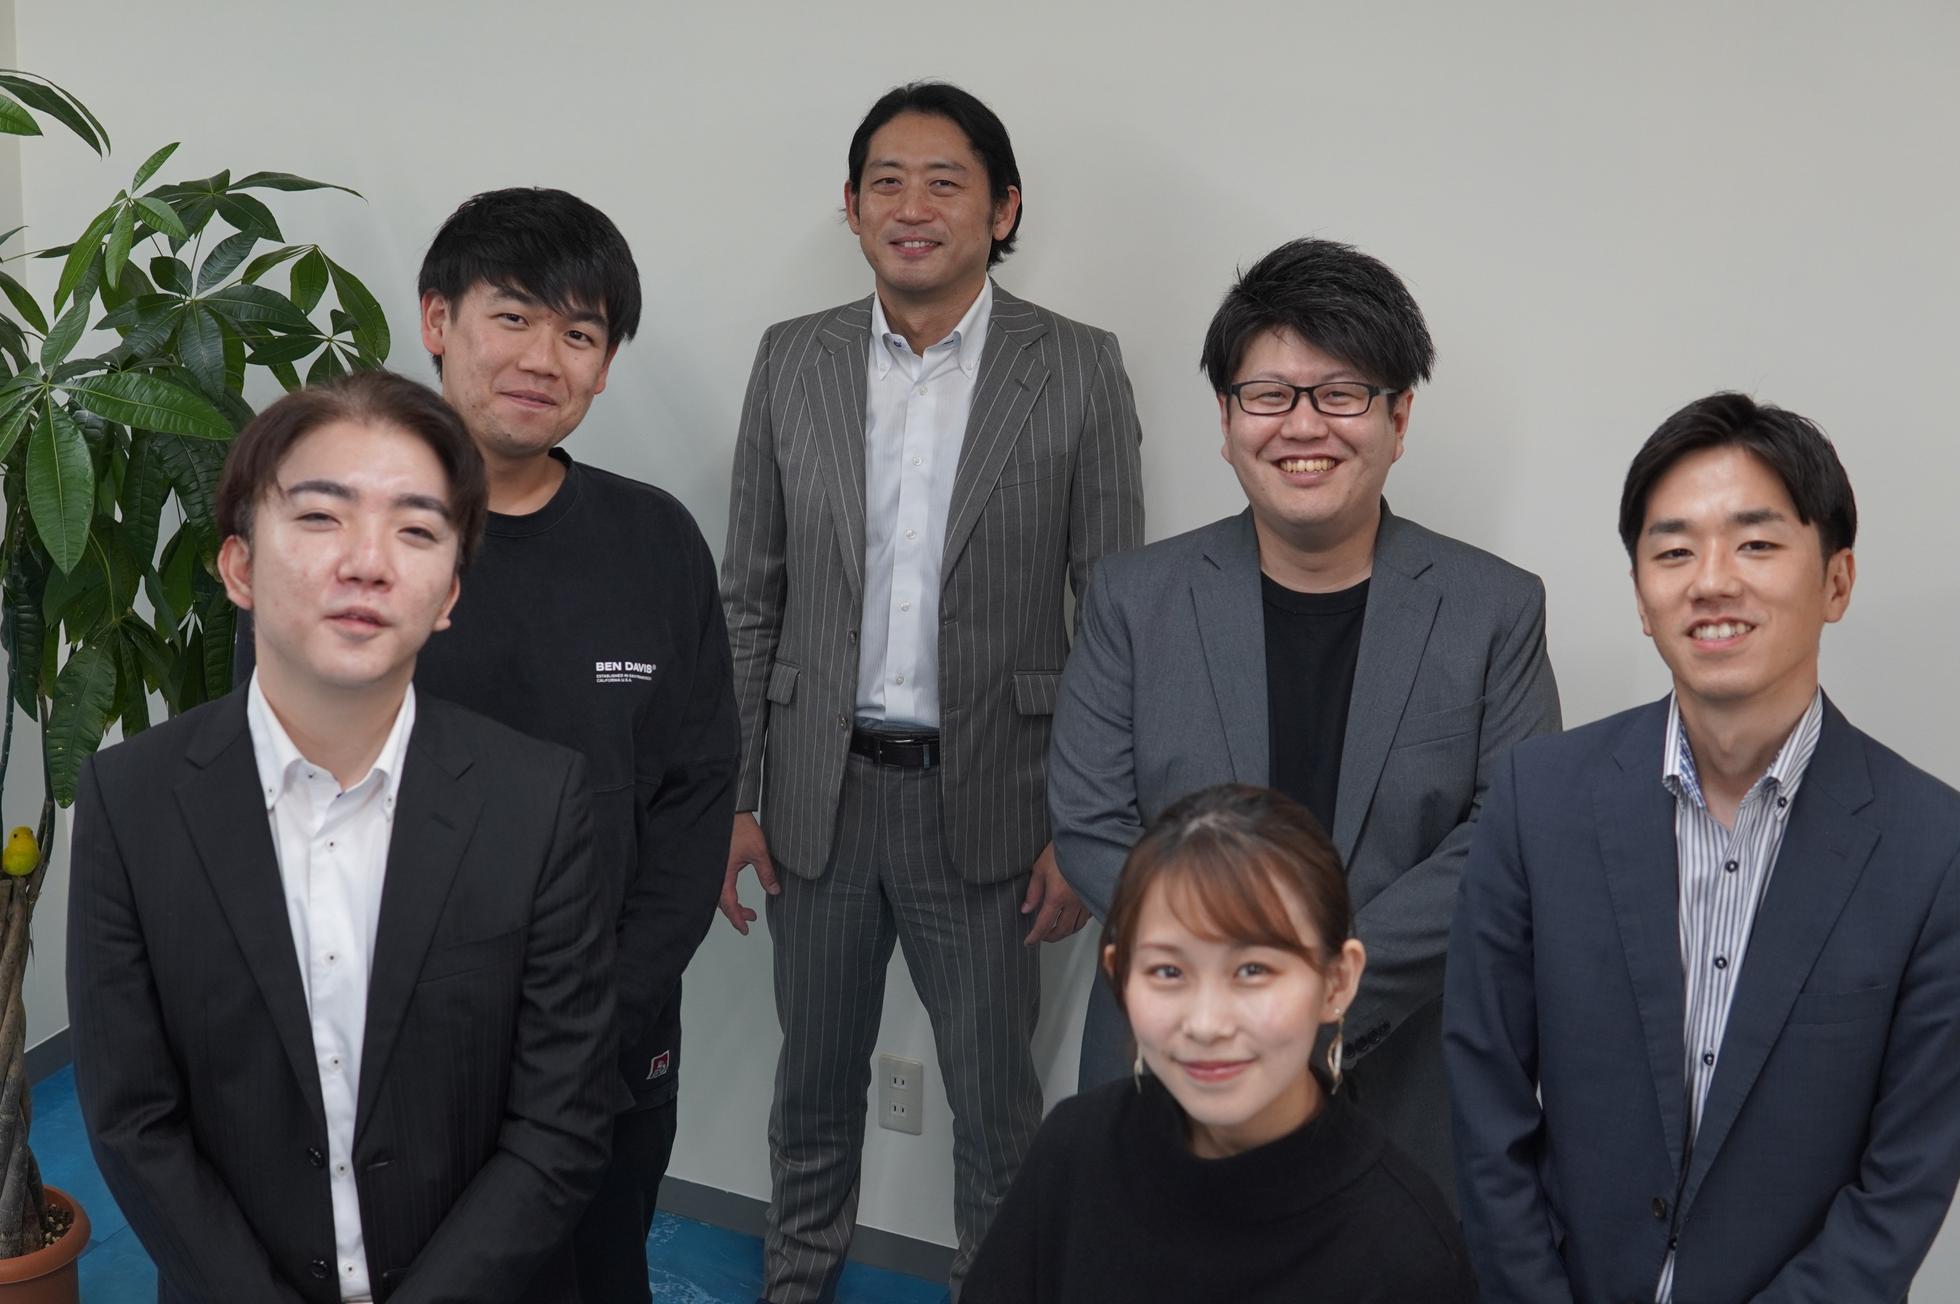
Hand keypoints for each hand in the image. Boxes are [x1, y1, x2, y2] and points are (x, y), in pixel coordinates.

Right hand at [720, 811, 779, 934]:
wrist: (729, 810)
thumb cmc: (740, 827)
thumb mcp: (758, 852)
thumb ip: (766, 873)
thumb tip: (774, 891)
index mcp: (723, 874)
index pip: (729, 905)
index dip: (737, 919)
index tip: (746, 929)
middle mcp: (714, 874)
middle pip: (722, 903)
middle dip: (737, 913)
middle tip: (751, 918)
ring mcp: (712, 869)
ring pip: (719, 895)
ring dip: (732, 904)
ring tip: (747, 909)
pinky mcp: (713, 863)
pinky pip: (717, 885)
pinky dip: (726, 893)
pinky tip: (735, 893)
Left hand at [1021, 842, 1088, 945]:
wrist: (1085, 839)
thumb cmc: (1063, 850)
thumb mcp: (1040, 868)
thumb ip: (1033, 892)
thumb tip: (1026, 910)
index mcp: (1057, 896)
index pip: (1043, 925)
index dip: (1035, 936)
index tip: (1029, 941)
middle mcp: (1073, 902)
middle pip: (1062, 930)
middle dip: (1050, 937)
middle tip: (1042, 937)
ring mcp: (1086, 900)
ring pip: (1076, 926)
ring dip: (1064, 932)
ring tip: (1055, 930)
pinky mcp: (1094, 896)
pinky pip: (1087, 917)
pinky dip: (1077, 922)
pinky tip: (1071, 918)